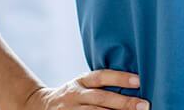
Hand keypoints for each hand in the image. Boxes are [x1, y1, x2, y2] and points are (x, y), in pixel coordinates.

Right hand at [28, 70, 147, 109]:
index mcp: (81, 81)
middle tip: (144, 105)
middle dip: (123, 103)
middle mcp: (75, 95)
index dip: (120, 78)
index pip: (102, 77)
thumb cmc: (72, 94)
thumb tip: (134, 84)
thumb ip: (101, 85)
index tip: (139, 81)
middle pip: (101, 98)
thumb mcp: (82, 84)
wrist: (39, 105)